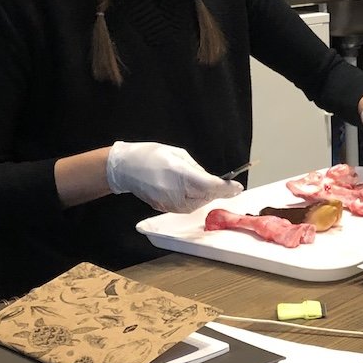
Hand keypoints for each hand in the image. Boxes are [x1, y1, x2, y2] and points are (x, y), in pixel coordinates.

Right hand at [106, 141, 240, 213]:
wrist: (125, 168)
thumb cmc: (151, 155)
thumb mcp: (178, 155)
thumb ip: (197, 169)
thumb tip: (211, 179)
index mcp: (180, 174)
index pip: (211, 186)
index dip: (227, 188)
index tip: (238, 187)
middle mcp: (175, 191)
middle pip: (206, 197)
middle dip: (219, 192)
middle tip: (230, 187)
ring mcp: (169, 202)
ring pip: (198, 204)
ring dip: (207, 197)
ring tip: (209, 187)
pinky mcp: (164, 207)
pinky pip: (186, 207)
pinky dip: (194, 201)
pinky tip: (194, 193)